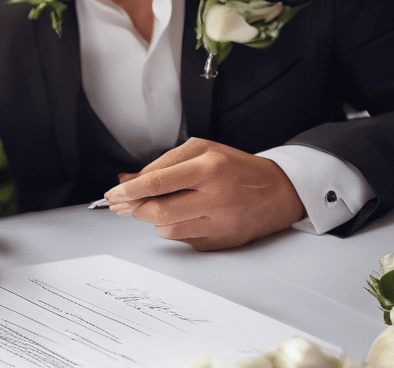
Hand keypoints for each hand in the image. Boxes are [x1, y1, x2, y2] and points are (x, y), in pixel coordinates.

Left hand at [104, 138, 304, 250]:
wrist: (280, 192)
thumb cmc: (236, 168)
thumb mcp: (201, 152)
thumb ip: (161, 165)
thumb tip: (125, 180)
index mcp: (209, 166)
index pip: (157, 182)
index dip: (128, 191)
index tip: (112, 194)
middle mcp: (215, 195)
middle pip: (156, 211)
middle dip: (134, 209)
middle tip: (123, 204)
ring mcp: (219, 222)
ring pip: (165, 229)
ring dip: (155, 218)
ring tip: (167, 204)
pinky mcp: (220, 241)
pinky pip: (182, 239)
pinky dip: (175, 228)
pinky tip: (187, 215)